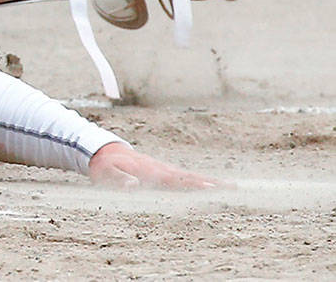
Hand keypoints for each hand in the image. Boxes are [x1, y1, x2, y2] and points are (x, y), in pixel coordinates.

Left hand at [88, 142, 223, 189]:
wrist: (103, 150)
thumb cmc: (106, 166)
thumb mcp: (107, 174)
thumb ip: (119, 179)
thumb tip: (134, 185)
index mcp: (150, 171)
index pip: (176, 180)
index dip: (194, 184)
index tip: (212, 188)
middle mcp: (161, 169)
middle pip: (190, 178)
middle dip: (212, 183)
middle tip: (234, 188)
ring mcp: (164, 169)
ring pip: (190, 176)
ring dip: (210, 182)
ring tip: (231, 187)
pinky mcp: (163, 171)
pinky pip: (184, 177)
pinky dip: (199, 180)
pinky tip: (211, 185)